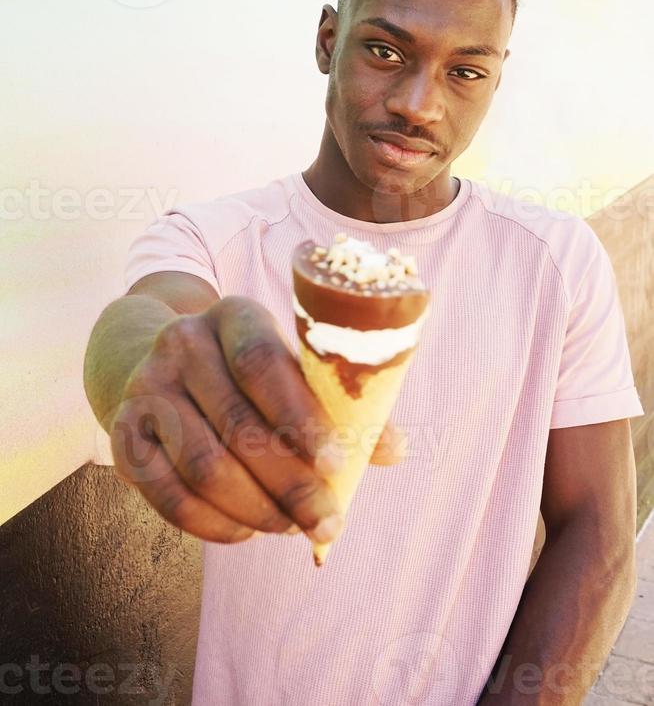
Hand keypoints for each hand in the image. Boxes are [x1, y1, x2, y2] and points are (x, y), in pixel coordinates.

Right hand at [108, 296, 405, 546]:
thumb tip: (396, 448)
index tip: (336, 464)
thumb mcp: (289, 366)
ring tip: (293, 528)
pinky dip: (214, 525)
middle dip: (289, 484)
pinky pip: (168, 495)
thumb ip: (338, 404)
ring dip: (256, 510)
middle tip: (327, 522)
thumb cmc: (246, 372)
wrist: (160, 363)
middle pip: (237, 425)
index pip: (262, 364)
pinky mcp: (124, 433)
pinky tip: (247, 531)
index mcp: (233, 315)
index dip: (300, 417)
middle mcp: (182, 343)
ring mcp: (146, 388)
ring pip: (203, 467)